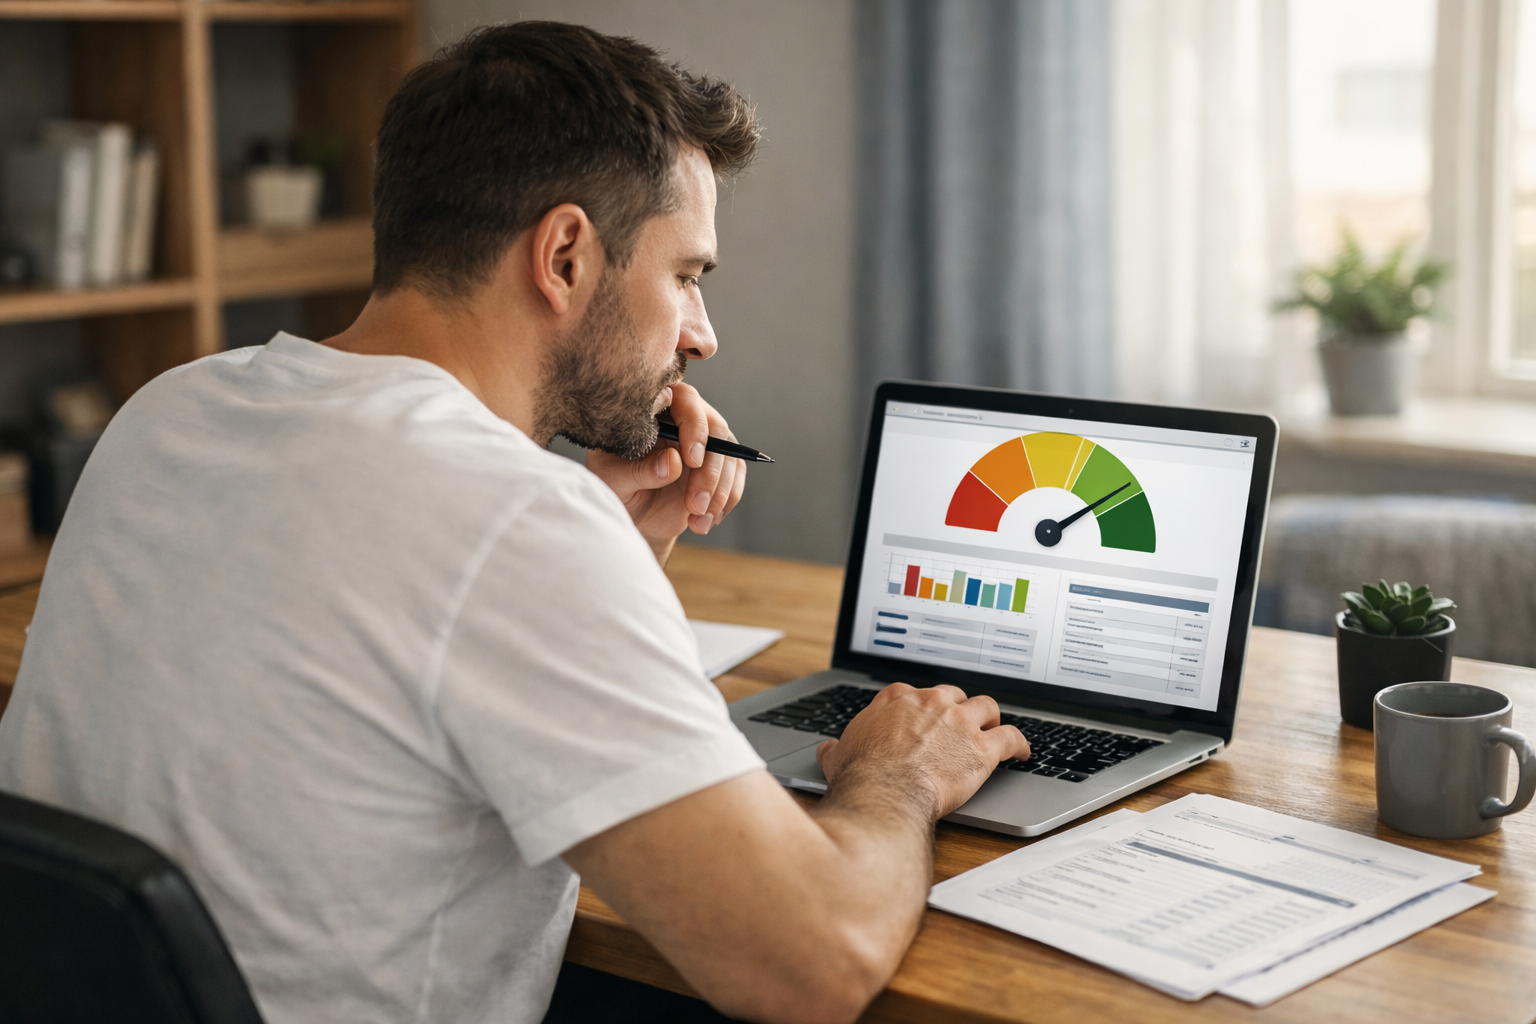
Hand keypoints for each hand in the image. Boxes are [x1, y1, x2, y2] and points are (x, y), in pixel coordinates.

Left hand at [585, 383, 745, 561]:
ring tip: (696, 521)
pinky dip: (725, 501)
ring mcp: (706, 440)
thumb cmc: (617, 487)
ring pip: (729, 455)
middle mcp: (685, 417)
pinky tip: (703, 522)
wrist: (634, 513)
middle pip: (715, 430)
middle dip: (709, 471)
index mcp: (657, 408)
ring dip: (718, 492)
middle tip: (695, 504)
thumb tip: (672, 462)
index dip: (694, 427)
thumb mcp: (616, 481)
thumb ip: (640, 470)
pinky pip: (735, 476)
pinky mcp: (720, 462)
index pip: (685, 400)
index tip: (692, 460)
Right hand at [815, 684, 1027, 819]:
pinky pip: (1011, 738)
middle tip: (961, 724)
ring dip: (991, 718)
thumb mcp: (838, 756)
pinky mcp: (981, 748)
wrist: (885, 792)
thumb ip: (837, 748)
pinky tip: (1024, 752)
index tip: (927, 717)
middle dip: (959, 708)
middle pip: (955, 694)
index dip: (925, 707)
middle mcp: (931, 702)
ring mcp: (959, 722)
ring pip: (987, 707)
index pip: (917, 693)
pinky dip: (1021, 744)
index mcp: (897, 698)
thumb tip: (827, 749)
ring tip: (994, 729)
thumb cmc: (861, 775)